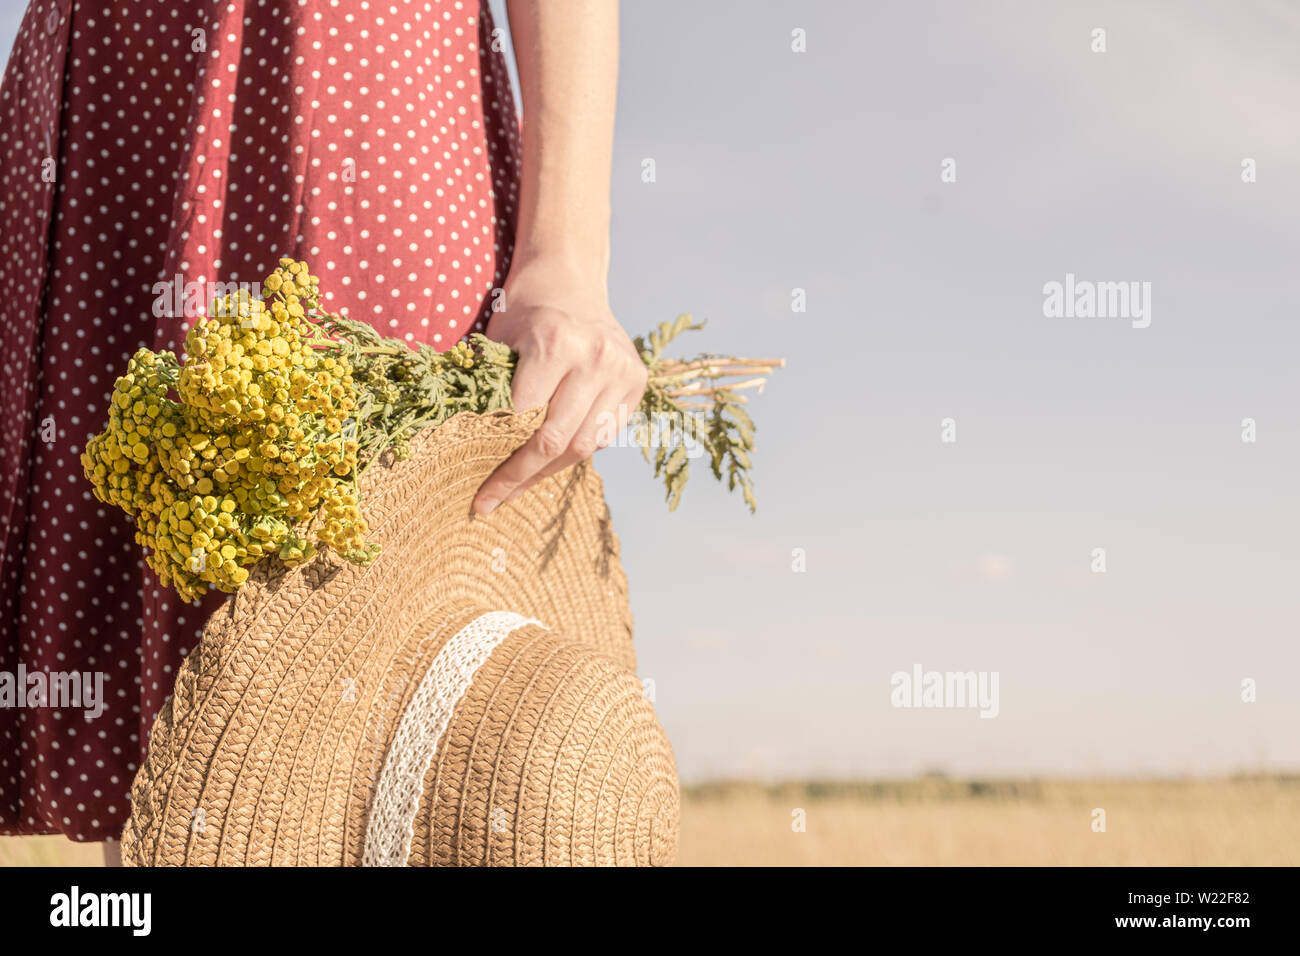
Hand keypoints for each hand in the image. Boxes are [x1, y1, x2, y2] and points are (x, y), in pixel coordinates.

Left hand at [472, 262, 647, 514]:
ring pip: (585, 445)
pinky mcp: (637, 382)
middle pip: (557, 440)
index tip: (477, 487)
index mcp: (556, 343)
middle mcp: (595, 358)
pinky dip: (575, 452)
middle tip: (491, 502)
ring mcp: (622, 371)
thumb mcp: (496, 341)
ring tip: (518, 488)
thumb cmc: (523, 310)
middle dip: (520, 477)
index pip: (523, 419)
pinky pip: (604, 434)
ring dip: (548, 472)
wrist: (569, 279)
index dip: (497, 458)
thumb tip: (468, 454)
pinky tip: (548, 464)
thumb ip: (490, 391)